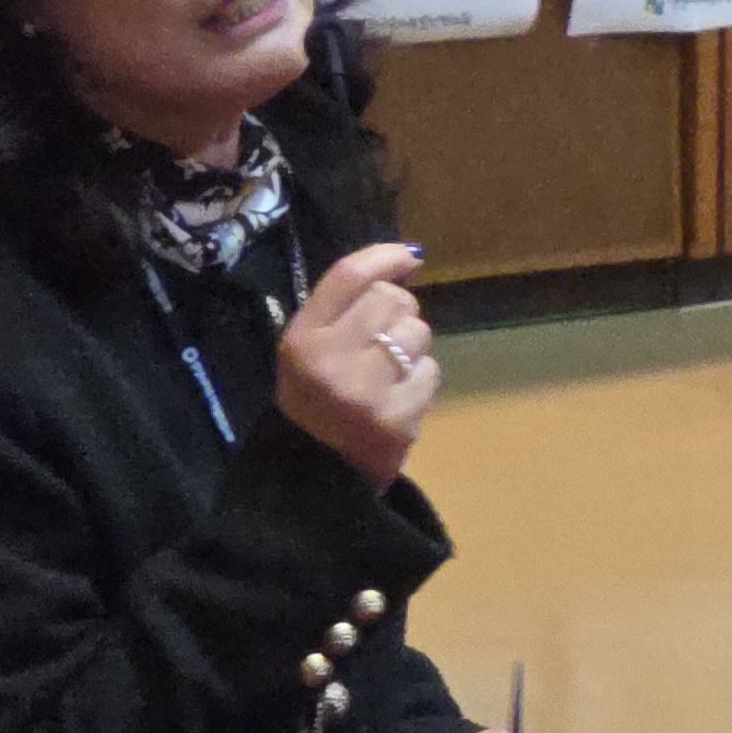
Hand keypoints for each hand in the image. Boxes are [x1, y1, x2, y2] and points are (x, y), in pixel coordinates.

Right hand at [275, 242, 435, 488]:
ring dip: (412, 349)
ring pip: (417, 333)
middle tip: (381, 343)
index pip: (348, 277)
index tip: (409, 256)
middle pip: (391, 301)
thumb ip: (344, 309)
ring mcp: (364, 390)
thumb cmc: (314, 403)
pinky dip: (420, 383)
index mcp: (302, 339)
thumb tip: (405, 259)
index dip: (384, 257)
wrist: (314, 476)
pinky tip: (397, 401)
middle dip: (397, 315)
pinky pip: (430, 372)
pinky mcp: (396, 418)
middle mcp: (330, 359)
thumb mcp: (308, 350)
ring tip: (387, 375)